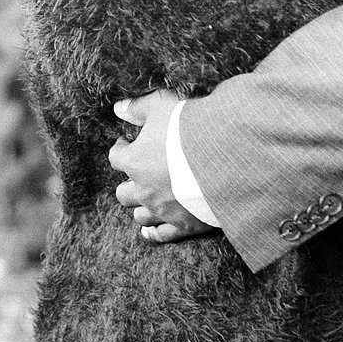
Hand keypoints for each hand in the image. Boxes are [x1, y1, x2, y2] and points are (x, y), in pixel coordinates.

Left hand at [108, 92, 215, 243]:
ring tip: (147, 198)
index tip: (127, 143)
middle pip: (124, 192)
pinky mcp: (182, 225)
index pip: (116, 157)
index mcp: (134, 162)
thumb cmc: (191, 128)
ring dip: (140, 206)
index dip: (121, 149)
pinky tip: (148, 233)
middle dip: (130, 182)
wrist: (226, 156)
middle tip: (140, 172)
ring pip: (139, 215)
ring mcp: (162, 210)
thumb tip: (118, 109)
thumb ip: (138, 108)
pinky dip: (152, 234)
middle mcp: (143, 190)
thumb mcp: (162, 106)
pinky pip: (161, 235)